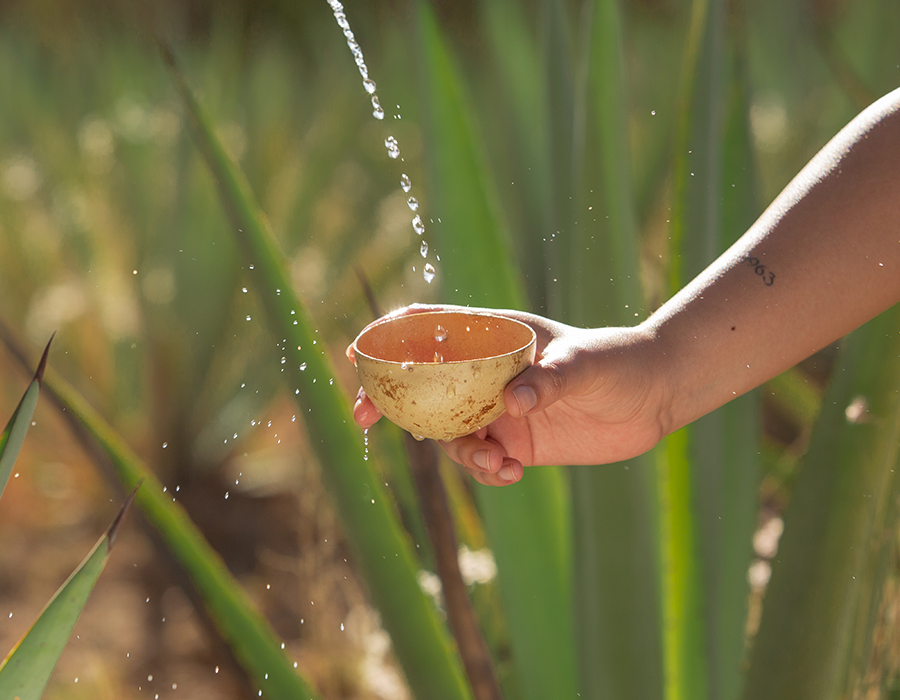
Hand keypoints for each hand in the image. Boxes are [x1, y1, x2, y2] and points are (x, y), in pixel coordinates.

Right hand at [347, 305, 671, 485]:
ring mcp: (500, 409)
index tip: (359, 354)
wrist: (653, 396)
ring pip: (451, 431)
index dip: (391, 338)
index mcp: (497, 337)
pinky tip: (514, 474)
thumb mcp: (585, 366)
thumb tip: (511, 406)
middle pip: (425, 383)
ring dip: (461, 452)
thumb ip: (549, 380)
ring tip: (500, 464)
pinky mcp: (516, 441)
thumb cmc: (619, 362)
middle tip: (366, 418)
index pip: (432, 329)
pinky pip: (482, 460)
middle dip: (391, 399)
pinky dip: (486, 472)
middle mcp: (490, 373)